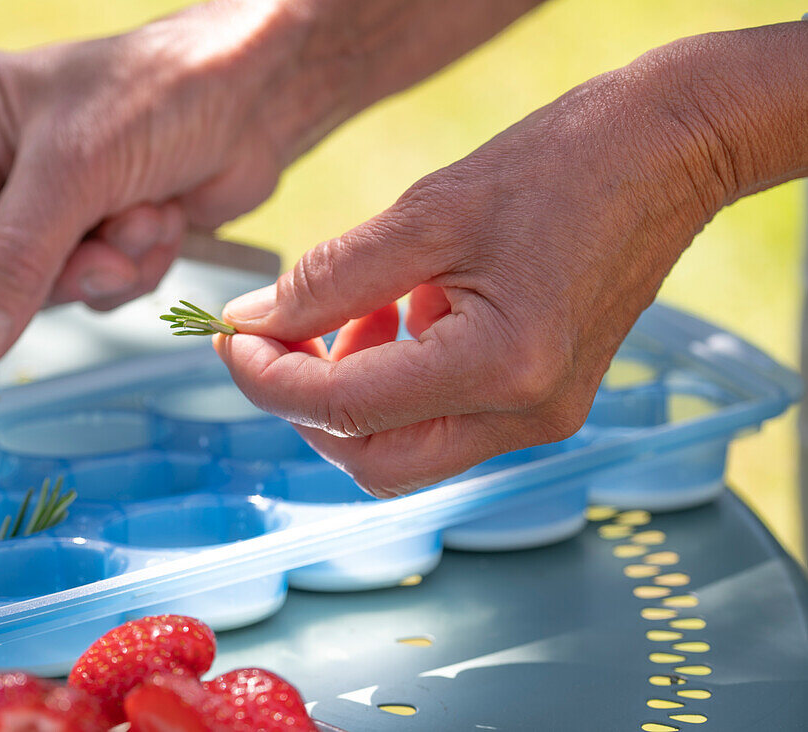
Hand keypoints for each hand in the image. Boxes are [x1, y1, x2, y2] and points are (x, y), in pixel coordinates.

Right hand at [0, 0, 551, 380]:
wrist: (261, 96)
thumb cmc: (162, 97)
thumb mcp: (74, 172)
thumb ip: (15, 259)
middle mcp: (14, 161)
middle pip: (2, 267)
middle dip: (65, 270)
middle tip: (105, 253)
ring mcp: (68, 198)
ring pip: (62, 284)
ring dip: (113, 266)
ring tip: (148, 216)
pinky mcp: (115, 225)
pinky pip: (109, 282)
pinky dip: (143, 264)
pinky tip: (168, 220)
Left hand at [214, 52, 740, 497]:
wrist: (668, 151)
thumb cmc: (560, 163)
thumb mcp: (427, 211)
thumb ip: (329, 278)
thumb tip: (254, 323)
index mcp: (502, 368)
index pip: (346, 408)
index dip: (269, 378)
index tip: (229, 339)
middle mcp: (526, 416)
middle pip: (371, 461)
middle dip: (304, 406)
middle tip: (274, 338)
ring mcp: (541, 419)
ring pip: (403, 453)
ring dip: (348, 399)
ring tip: (350, 314)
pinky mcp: (542, 404)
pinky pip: (440, 424)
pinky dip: (393, 388)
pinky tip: (394, 321)